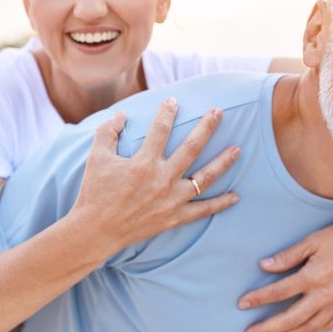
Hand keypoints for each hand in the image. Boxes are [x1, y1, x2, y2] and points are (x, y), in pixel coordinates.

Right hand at [70, 97, 240, 249]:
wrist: (96, 231)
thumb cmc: (95, 192)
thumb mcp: (96, 157)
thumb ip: (108, 132)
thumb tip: (121, 114)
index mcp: (143, 163)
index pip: (160, 130)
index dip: (167, 112)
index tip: (173, 101)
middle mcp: (162, 179)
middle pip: (191, 148)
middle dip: (206, 127)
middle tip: (218, 112)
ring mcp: (171, 200)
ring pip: (205, 178)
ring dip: (223, 162)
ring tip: (237, 149)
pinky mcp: (174, 218)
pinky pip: (203, 211)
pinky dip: (220, 204)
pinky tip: (235, 196)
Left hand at [238, 213, 332, 331]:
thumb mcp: (311, 240)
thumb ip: (287, 256)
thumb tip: (263, 266)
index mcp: (314, 276)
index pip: (278, 292)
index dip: (258, 299)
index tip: (242, 303)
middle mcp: (326, 295)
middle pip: (291, 318)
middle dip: (267, 328)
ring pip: (308, 328)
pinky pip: (326, 327)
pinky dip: (309, 331)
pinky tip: (298, 331)